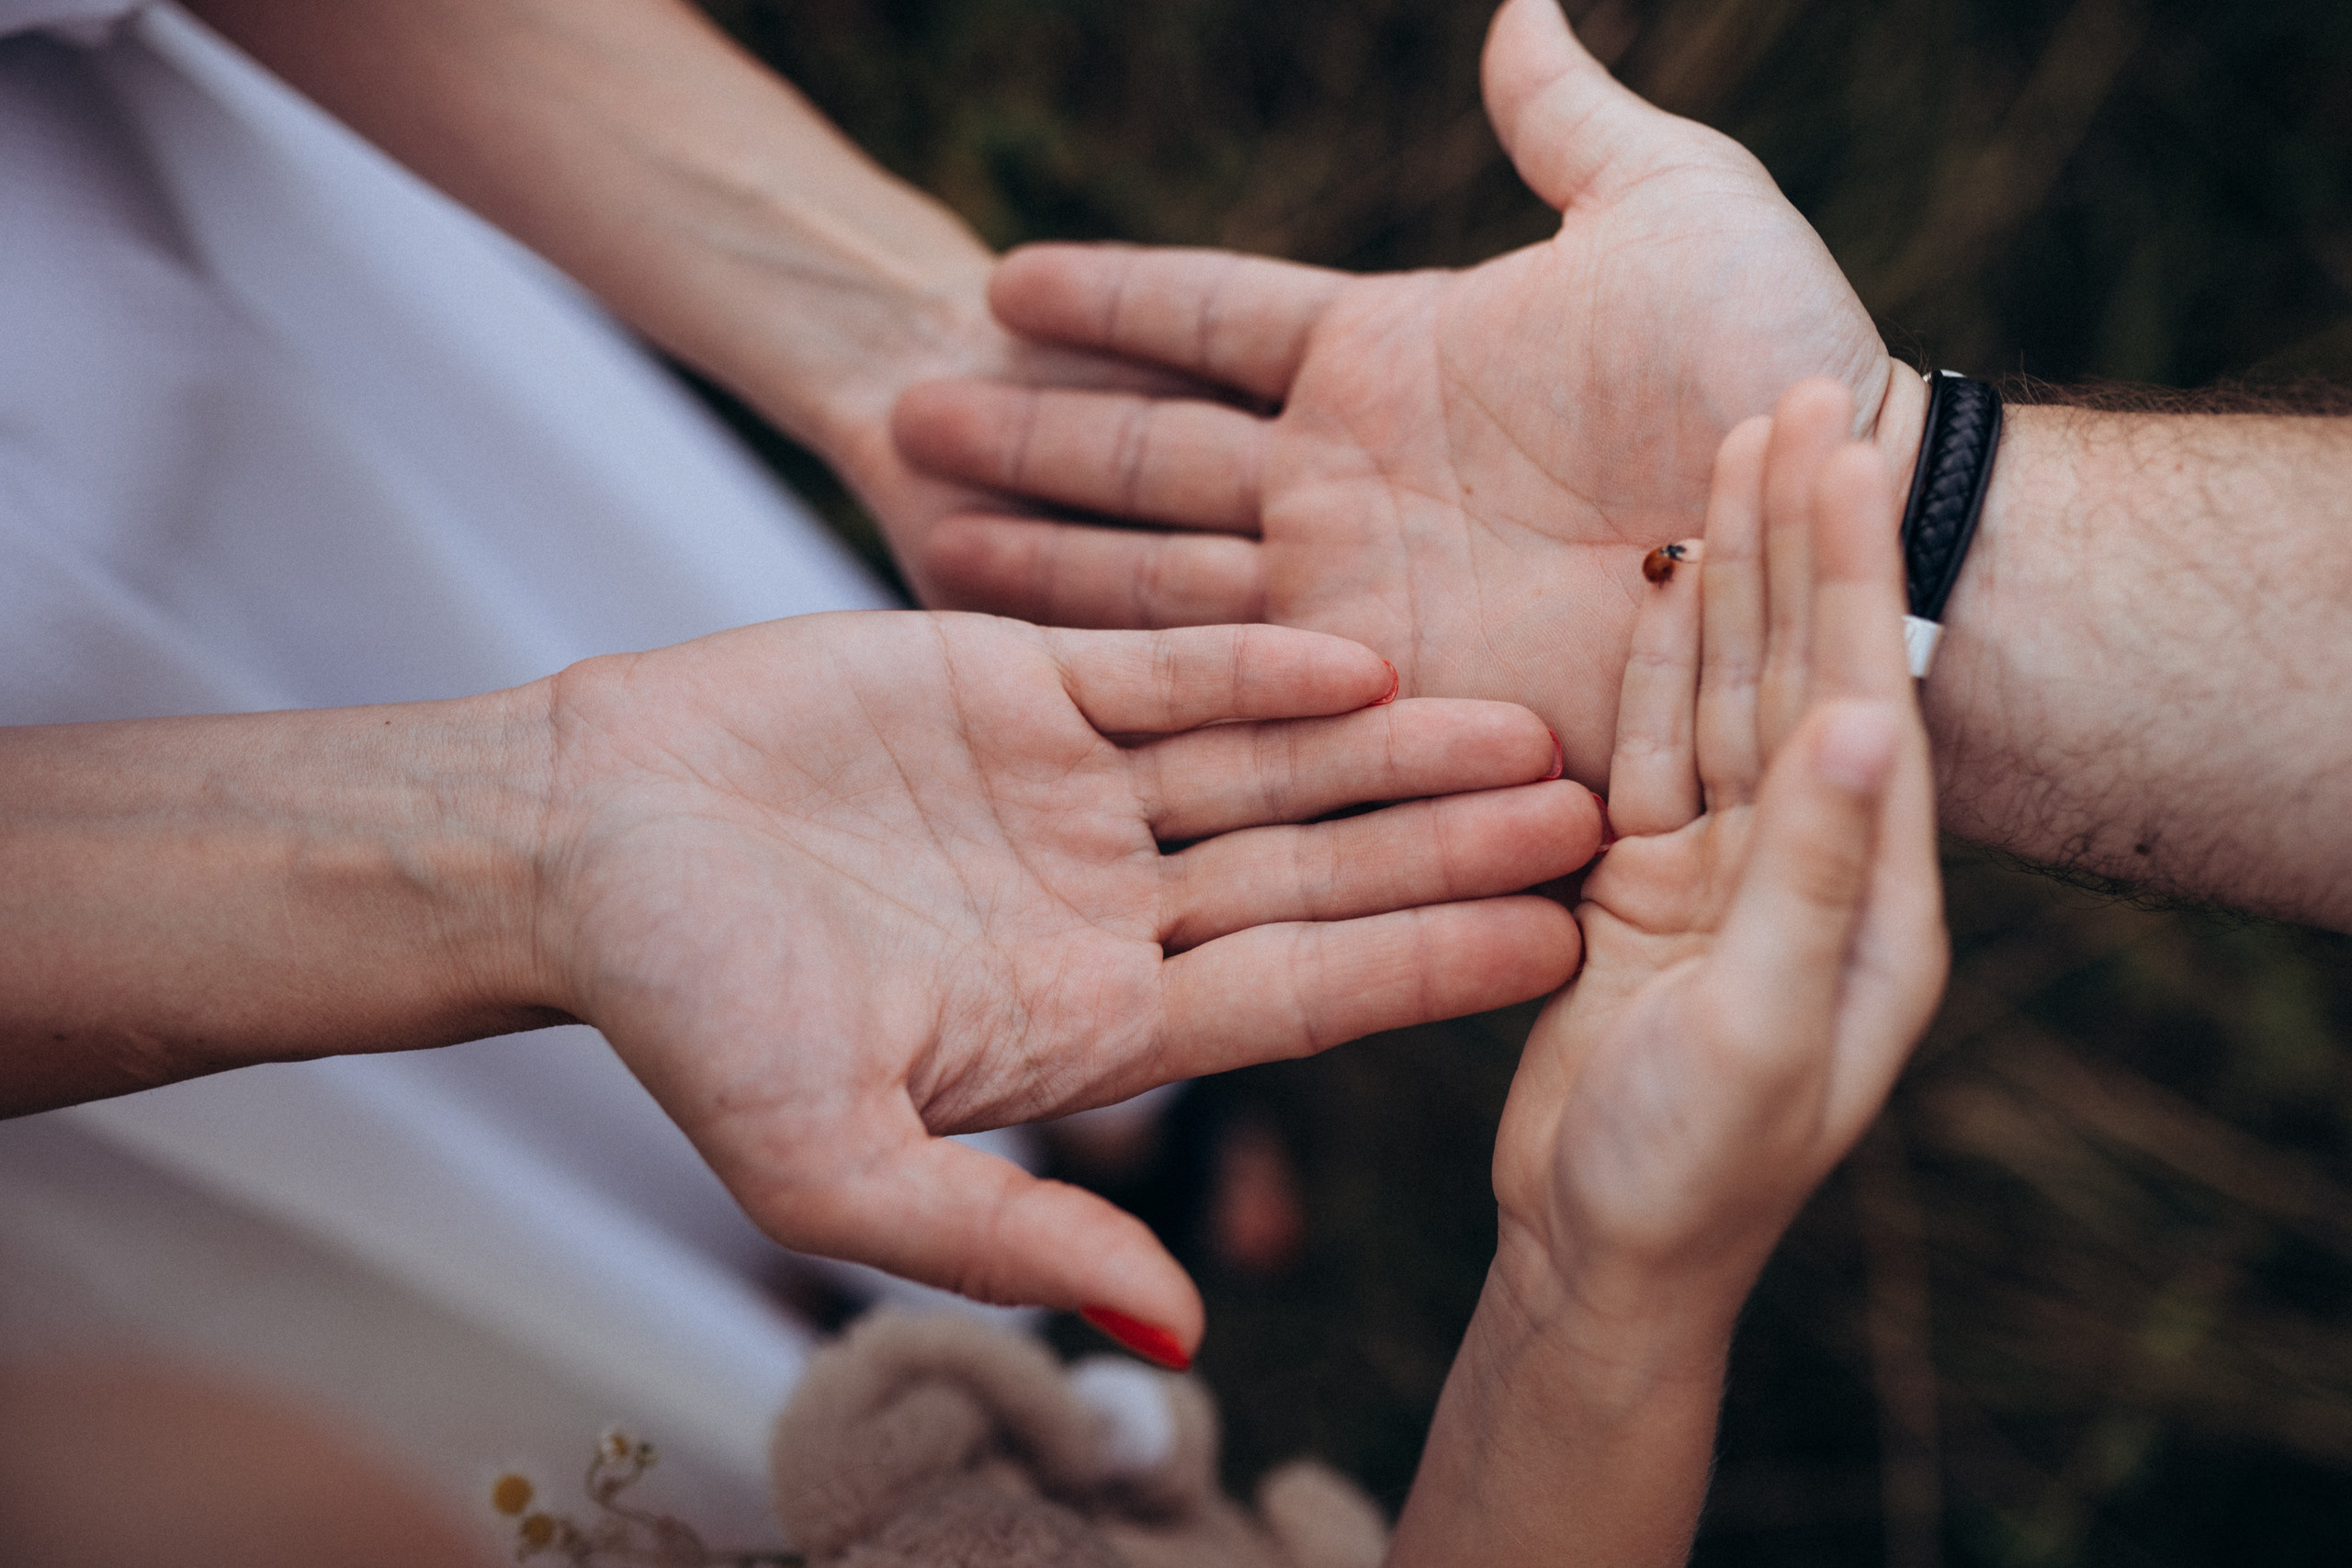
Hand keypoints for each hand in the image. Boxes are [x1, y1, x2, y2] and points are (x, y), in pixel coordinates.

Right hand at [535, 613, 1599, 1359]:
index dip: (1428, 970)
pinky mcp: (1023, 680)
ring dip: (1393, 748)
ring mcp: (1073, 790)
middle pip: (1317, 876)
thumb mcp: (833, 1164)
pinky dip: (1257, 662)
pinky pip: (1165, 666)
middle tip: (1606, 816)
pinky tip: (1365, 655)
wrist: (576, 838)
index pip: (1299, 998)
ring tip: (1529, 727)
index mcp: (1088, 1023)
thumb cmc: (688, 1012)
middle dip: (1453, 849)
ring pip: (1268, 765)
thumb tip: (1184, 1333)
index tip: (1563, 952)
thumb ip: (1010, 1238)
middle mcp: (1106, 906)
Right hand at [890, 0, 1922, 785]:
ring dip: (1038, 545)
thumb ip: (1567, 122)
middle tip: (900, 408)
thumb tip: (1522, 8)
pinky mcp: (1362, 686)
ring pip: (1149, 559)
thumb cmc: (1770, 364)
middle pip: (1146, 445)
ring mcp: (1347, 588)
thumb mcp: (1667, 205)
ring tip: (922, 521)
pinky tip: (1021, 649)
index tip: (1000, 281)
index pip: (1209, 318)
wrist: (1831, 544)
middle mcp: (1346, 478)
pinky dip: (1109, 659)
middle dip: (1028, 427)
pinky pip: (1206, 667)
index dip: (1110, 300)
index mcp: (1391, 356)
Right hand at [1496, 379, 1945, 1336]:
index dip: (1851, 567)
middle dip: (1801, 534)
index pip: (1861, 696)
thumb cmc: (1691, 1171)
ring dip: (1729, 576)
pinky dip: (1652, 661)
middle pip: (1800, 667)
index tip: (1846, 441)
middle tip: (1797, 393)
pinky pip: (1651, 753)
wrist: (1598, 1258)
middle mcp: (1810, 865)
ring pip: (1724, 694)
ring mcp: (1725, 871)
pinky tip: (1661, 577)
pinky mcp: (1645, 885)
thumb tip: (1869, 719)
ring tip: (1735, 449)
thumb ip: (1811, 875)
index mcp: (1872, 900)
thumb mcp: (1761, 1028)